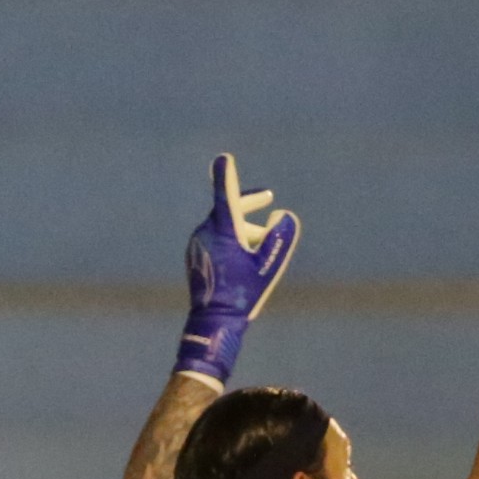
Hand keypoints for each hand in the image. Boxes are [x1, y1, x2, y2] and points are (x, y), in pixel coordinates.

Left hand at [176, 154, 300, 385]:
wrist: (213, 320)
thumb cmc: (243, 293)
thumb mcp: (269, 267)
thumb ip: (279, 238)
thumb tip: (283, 215)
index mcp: (224, 231)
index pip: (226, 195)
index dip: (227, 175)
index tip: (224, 158)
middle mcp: (206, 232)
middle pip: (228, 208)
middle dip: (248, 203)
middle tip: (267, 197)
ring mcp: (198, 243)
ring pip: (224, 225)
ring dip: (244, 228)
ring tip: (263, 244)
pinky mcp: (195, 253)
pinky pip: (216, 237)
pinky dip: (232, 239)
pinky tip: (245, 258)